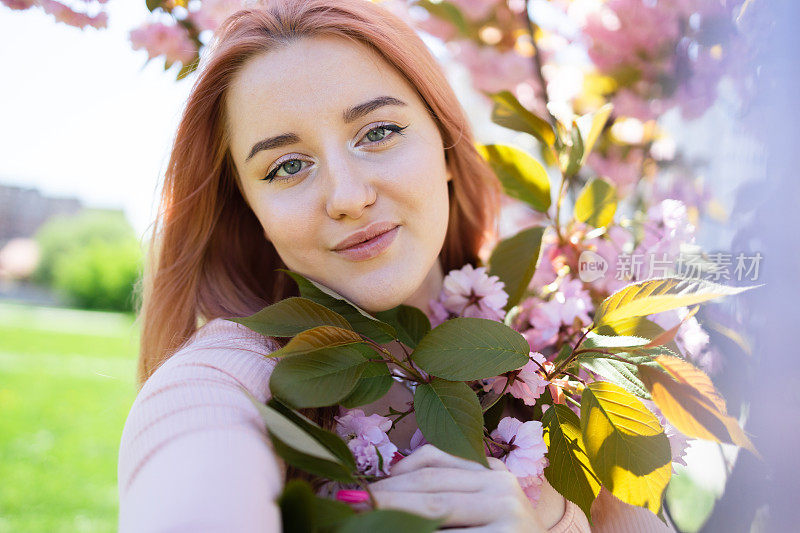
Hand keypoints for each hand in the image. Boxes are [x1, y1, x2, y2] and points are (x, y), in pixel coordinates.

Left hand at [367, 444, 546, 531]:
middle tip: (351, 505)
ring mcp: (506, 513)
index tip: (363, 489)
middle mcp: (502, 485)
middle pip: (429, 486)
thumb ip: (445, 490)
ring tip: (365, 522)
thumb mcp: (480, 507)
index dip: (394, 474)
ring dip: (395, 518)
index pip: (435, 459)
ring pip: (434, 512)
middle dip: (385, 497)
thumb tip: (384, 486)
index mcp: (492, 471)